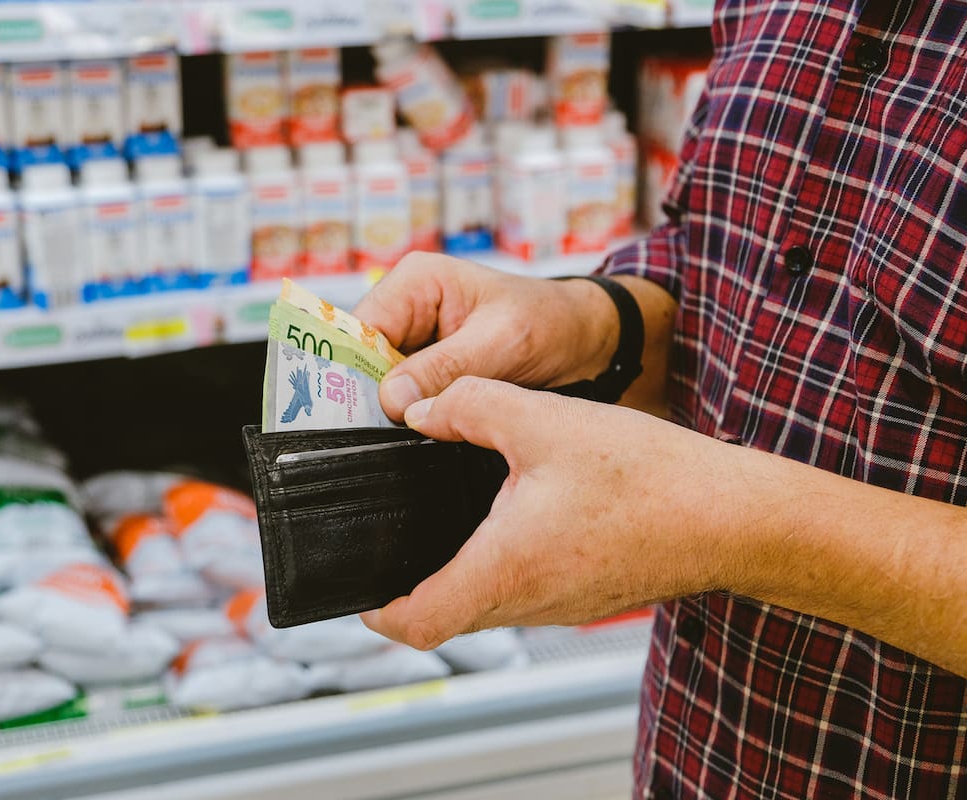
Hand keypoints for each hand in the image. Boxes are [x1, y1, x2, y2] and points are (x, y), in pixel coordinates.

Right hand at [353, 253, 617, 420]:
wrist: (586, 342)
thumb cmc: (551, 323)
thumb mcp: (501, 343)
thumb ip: (446, 368)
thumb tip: (392, 398)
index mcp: (416, 281)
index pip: (360, 328)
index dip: (356, 372)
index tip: (367, 413)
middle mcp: (407, 308)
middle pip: (362, 359)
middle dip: (376, 397)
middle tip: (392, 432)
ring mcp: (415, 341)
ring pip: (380, 383)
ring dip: (396, 410)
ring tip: (414, 433)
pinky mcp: (428, 369)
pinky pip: (405, 397)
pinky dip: (413, 416)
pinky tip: (426, 431)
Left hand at [359, 377, 747, 649]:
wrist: (734, 515)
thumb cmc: (649, 478)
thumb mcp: (544, 421)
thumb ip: (468, 405)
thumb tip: (420, 409)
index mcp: (504, 568)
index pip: (416, 623)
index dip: (376, 612)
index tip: (359, 589)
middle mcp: (529, 601)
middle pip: (448, 616)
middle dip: (413, 588)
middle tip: (393, 540)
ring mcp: (562, 607)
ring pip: (488, 604)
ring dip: (459, 573)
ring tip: (446, 519)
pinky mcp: (588, 596)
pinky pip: (526, 592)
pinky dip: (502, 567)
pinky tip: (510, 517)